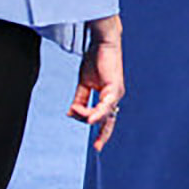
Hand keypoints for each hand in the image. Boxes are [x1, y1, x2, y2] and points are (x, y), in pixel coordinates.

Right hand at [69, 15, 124, 151]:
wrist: (102, 41)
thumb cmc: (95, 59)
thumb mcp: (83, 83)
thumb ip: (79, 99)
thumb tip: (71, 113)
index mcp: (109, 97)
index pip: (108, 120)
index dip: (103, 134)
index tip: (98, 147)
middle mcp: (115, 97)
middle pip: (105, 120)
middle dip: (96, 127)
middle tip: (85, 125)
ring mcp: (116, 93)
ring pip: (104, 114)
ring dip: (87, 114)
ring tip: (76, 109)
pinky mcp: (114, 87)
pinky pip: (106, 105)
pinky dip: (97, 113)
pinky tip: (89, 118)